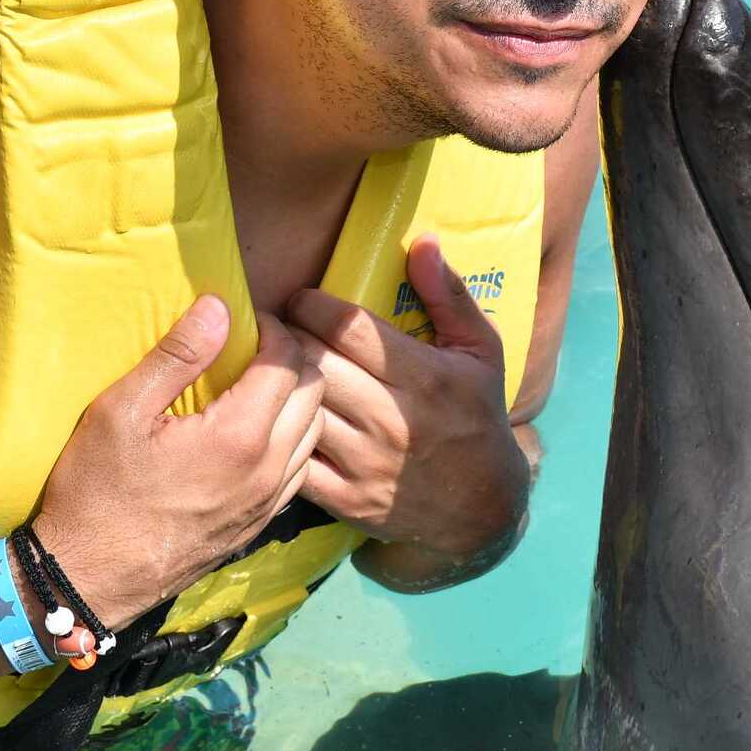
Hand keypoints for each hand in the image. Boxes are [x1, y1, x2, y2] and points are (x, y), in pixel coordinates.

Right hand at [34, 296, 325, 627]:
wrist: (87, 578)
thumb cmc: (96, 491)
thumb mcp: (121, 410)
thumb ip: (177, 356)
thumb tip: (219, 307)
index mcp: (238, 437)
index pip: (290, 364)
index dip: (275, 330)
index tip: (247, 320)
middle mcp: (267, 471)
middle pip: (315, 395)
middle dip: (295, 359)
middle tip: (257, 345)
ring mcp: (267, 503)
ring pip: (314, 434)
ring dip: (299, 399)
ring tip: (259, 382)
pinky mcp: (259, 525)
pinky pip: (299, 470)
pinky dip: (293, 438)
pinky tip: (257, 430)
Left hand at [286, 238, 530, 561]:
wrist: (481, 508)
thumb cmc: (478, 416)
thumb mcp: (482, 351)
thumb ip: (450, 296)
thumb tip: (423, 242)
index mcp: (424, 376)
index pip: (346, 326)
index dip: (310, 303)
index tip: (301, 300)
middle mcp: (391, 419)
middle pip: (312, 361)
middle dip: (286, 335)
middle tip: (276, 327)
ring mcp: (365, 462)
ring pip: (297, 406)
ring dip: (275, 381)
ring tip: (268, 366)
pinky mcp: (344, 498)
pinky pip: (293, 456)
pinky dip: (278, 432)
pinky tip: (275, 415)